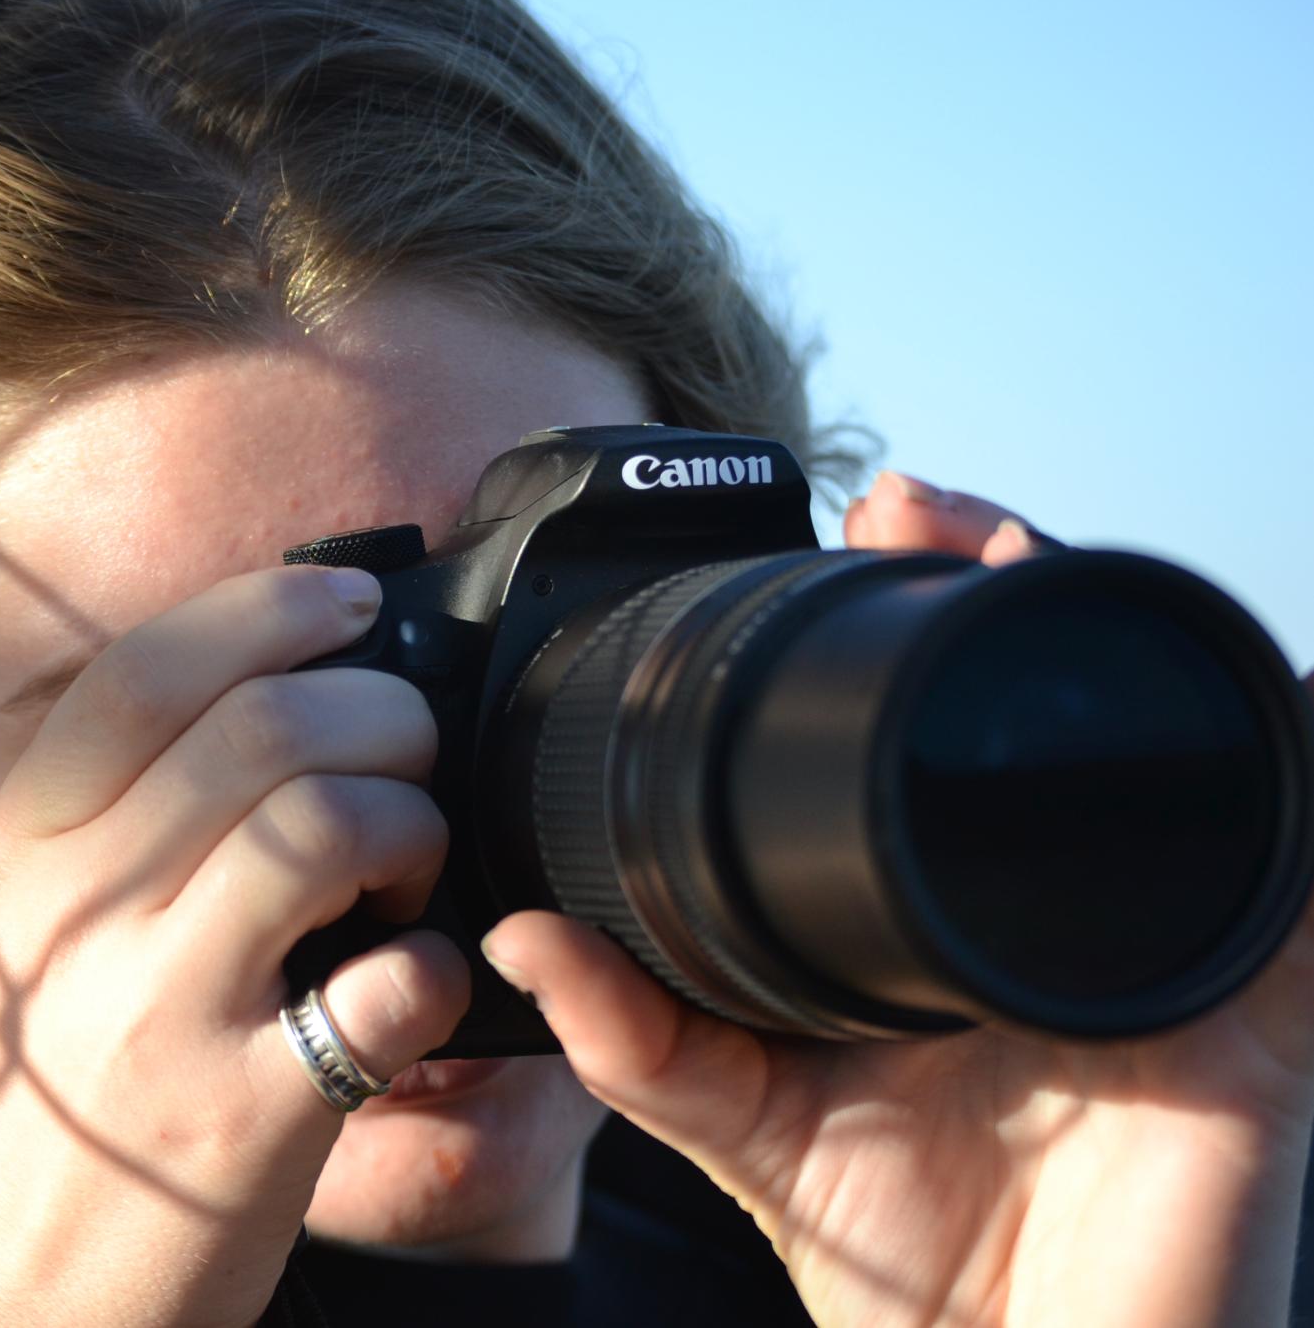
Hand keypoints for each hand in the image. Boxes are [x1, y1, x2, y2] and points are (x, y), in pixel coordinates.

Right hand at [0, 566, 468, 1326]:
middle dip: (385, 718)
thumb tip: (271, 695)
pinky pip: (396, 985)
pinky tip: (410, 993)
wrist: (10, 1302)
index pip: (147, 667)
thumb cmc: (48, 1099)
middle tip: (408, 766)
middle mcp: (83, 908)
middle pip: (267, 723)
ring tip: (404, 883)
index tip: (355, 605)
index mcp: (29, 846)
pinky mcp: (248, 1110)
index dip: (274, 608)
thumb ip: (121, 816)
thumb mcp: (34, 932)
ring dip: (412, 832)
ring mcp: (161, 1007)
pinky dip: (438, 972)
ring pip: (329, 822)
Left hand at [483, 470, 1313, 1327]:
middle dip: (1007, 578)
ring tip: (1023, 549)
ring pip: (1168, 741)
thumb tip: (522, 940)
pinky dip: (1288, 774)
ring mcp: (1153, 941)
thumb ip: (638, 1040)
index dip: (917, 621)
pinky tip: (1241, 690)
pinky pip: (1292, 873)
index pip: (940, 726)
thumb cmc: (898, 1251)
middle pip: (1049, 701)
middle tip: (932, 507)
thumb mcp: (744, 1126)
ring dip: (1106, 632)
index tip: (859, 526)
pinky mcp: (1256, 1016)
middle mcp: (1052, 900)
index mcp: (943, 908)